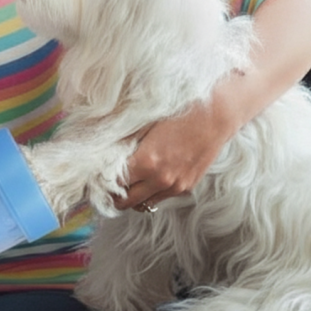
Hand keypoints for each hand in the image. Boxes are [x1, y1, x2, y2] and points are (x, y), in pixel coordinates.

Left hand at [117, 0, 310, 212]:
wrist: (220, 109)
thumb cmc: (181, 106)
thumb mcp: (145, 119)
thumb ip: (122, 137)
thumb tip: (99, 146)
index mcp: (146, 161)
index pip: (111, 183)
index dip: (98, 180)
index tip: (90, 174)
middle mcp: (160, 179)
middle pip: (124, 201)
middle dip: (111, 193)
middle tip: (102, 180)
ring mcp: (176, 185)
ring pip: (142, 204)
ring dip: (130, 196)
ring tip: (122, 181)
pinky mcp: (187, 185)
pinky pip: (160, 198)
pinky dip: (149, 192)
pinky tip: (145, 177)